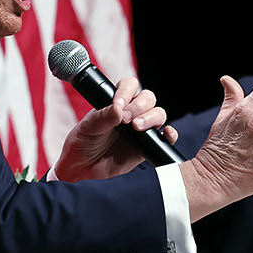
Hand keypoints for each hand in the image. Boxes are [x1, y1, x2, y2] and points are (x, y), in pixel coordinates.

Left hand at [54, 73, 172, 181]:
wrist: (82, 167)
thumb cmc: (83, 142)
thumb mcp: (88, 127)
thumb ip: (103, 117)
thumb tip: (119, 108)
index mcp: (116, 101)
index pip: (129, 85)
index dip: (126, 91)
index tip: (118, 104)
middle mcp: (131, 112)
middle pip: (148, 98)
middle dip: (139, 106)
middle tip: (126, 120)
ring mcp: (141, 128)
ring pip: (158, 114)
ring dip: (151, 118)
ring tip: (136, 127)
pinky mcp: (147, 145)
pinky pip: (165, 138)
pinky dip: (170, 135)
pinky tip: (166, 134)